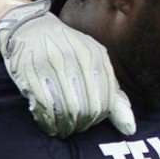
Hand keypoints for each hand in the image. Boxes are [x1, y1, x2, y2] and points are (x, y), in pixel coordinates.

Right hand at [0, 0, 134, 137]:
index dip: (100, 118)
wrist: (31, 29)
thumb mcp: (96, 66)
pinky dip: (48, 122)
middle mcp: (75, 58)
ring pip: (66, 109)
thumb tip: (129, 128)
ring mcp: (51, 64)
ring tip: (64, 129)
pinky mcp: (30, 72)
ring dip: (65, 126)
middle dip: (83, 125)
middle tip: (77, 128)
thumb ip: (114, 95)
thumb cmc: (69, 51)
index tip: (92, 122)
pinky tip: (50, 125)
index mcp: (96, 55)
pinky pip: (44, 106)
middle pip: (87, 108)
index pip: (106, 100)